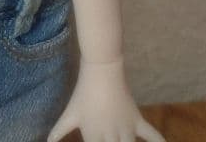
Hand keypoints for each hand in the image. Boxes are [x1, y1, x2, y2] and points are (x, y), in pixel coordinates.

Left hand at [47, 58, 164, 141]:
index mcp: (93, 136)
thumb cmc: (83, 92)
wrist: (101, 70)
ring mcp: (126, 129)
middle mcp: (111, 136)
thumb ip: (59, 130)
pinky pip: (151, 134)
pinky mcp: (137, 119)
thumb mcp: (70, 112)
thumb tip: (46, 141)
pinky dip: (159, 141)